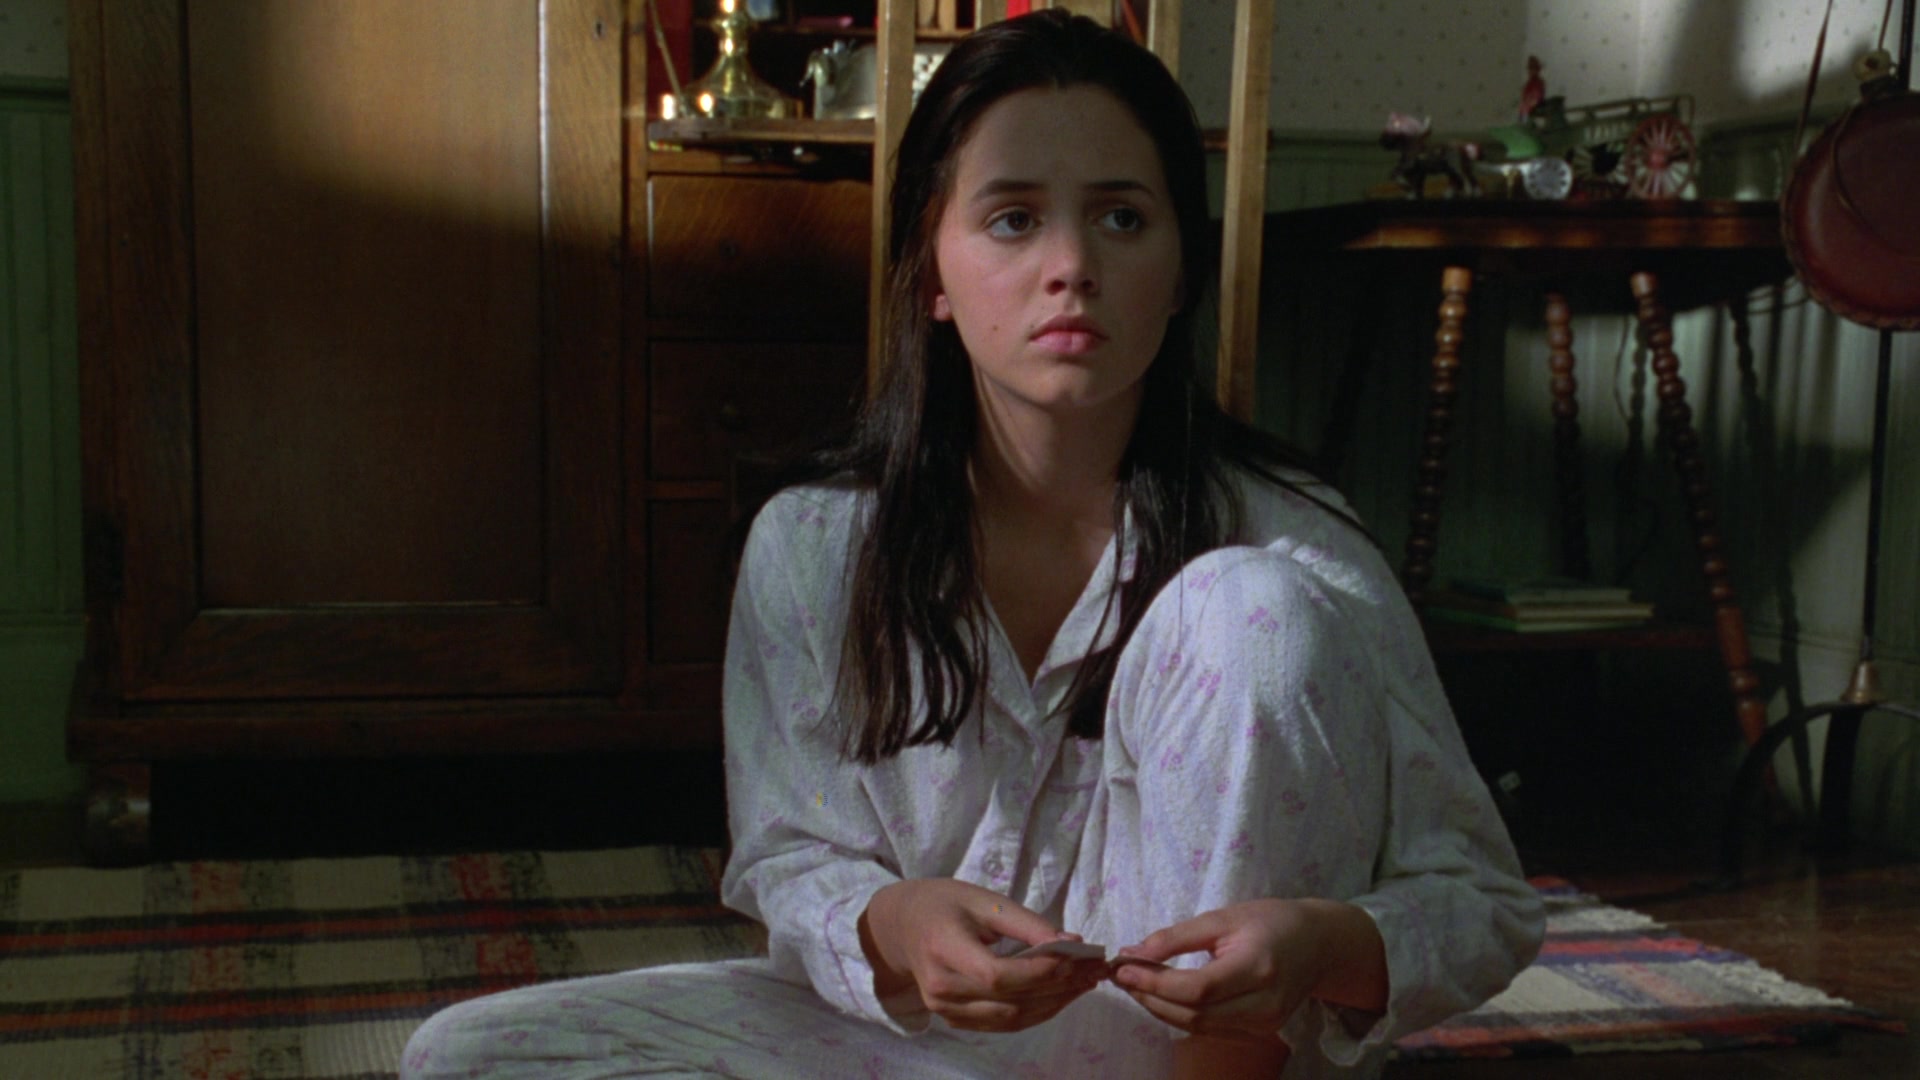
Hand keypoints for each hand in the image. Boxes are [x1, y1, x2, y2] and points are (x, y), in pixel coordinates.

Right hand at [859, 878, 1105, 1031]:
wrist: (900, 927)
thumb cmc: (943, 904)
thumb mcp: (982, 899)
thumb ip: (1026, 924)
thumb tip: (1071, 944)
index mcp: (942, 949)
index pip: (996, 975)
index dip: (1039, 973)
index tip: (1076, 958)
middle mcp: (941, 989)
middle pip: (1009, 1002)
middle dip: (1058, 988)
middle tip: (1094, 970)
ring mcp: (945, 1010)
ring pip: (1011, 1019)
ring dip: (1054, 1004)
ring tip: (1084, 983)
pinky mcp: (954, 1020)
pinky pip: (1003, 1024)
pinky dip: (1036, 1012)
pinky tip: (1060, 995)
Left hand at [1110, 898, 1386, 1042]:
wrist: (1318, 946)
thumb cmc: (1272, 921)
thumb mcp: (1225, 916)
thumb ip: (1179, 936)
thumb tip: (1135, 951)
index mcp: (1258, 968)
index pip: (1198, 988)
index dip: (1155, 982)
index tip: (1124, 967)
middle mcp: (1264, 1004)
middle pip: (1194, 1015)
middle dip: (1151, 997)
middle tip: (1123, 976)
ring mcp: (1264, 1024)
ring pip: (1198, 1027)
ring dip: (1160, 1008)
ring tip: (1135, 984)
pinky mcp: (1259, 1033)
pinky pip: (1210, 1030)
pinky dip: (1180, 1015)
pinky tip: (1162, 996)